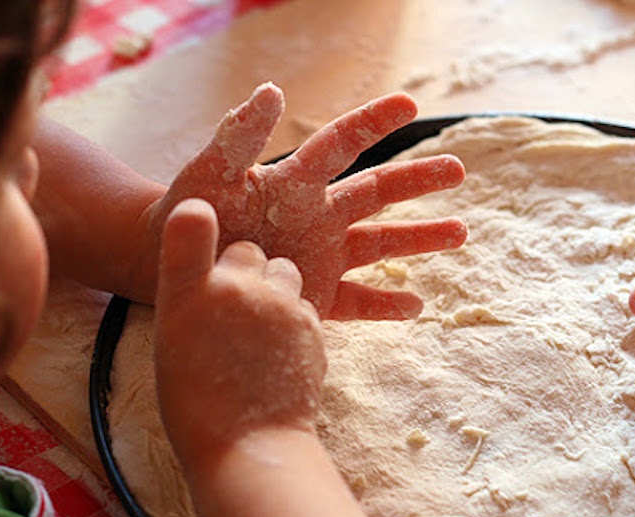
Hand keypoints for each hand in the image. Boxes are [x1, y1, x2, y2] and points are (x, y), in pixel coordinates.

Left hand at [147, 83, 467, 319]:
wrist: (174, 263)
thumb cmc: (188, 212)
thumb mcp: (209, 173)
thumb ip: (238, 138)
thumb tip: (270, 91)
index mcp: (295, 181)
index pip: (341, 144)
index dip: (373, 122)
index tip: (410, 104)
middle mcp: (318, 215)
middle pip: (376, 192)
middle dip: (416, 180)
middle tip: (457, 170)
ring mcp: (321, 256)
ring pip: (380, 244)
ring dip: (419, 238)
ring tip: (460, 233)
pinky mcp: (315, 295)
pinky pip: (358, 301)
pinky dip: (386, 305)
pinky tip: (417, 306)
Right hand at [153, 198, 325, 459]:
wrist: (250, 446)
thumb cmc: (196, 404)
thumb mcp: (173, 343)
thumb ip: (193, 295)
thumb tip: (215, 275)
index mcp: (191, 292)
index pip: (189, 225)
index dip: (196, 218)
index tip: (198, 214)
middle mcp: (237, 287)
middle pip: (248, 252)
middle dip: (245, 269)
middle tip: (235, 307)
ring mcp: (280, 304)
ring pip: (285, 271)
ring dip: (275, 289)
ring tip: (261, 328)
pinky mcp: (312, 323)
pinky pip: (304, 303)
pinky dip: (294, 316)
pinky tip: (280, 348)